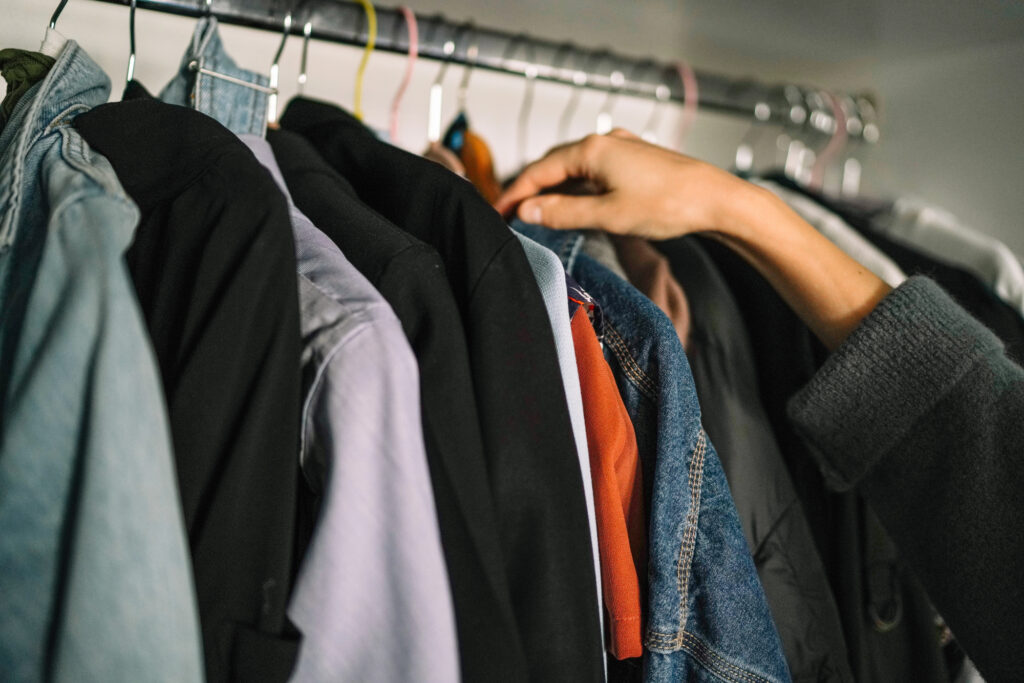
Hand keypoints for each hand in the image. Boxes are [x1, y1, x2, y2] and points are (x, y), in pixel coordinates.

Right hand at [496, 129, 890, 350]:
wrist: (716, 200)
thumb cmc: (669, 204)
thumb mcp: (608, 215)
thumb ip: (564, 212)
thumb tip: (528, 211)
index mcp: (592, 149)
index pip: (539, 171)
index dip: (514, 194)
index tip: (498, 213)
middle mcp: (605, 142)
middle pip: (553, 165)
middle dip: (530, 189)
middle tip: (511, 214)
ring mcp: (621, 149)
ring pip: (574, 167)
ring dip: (553, 189)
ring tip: (536, 212)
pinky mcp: (634, 160)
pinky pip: (593, 171)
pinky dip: (576, 187)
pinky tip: (574, 203)